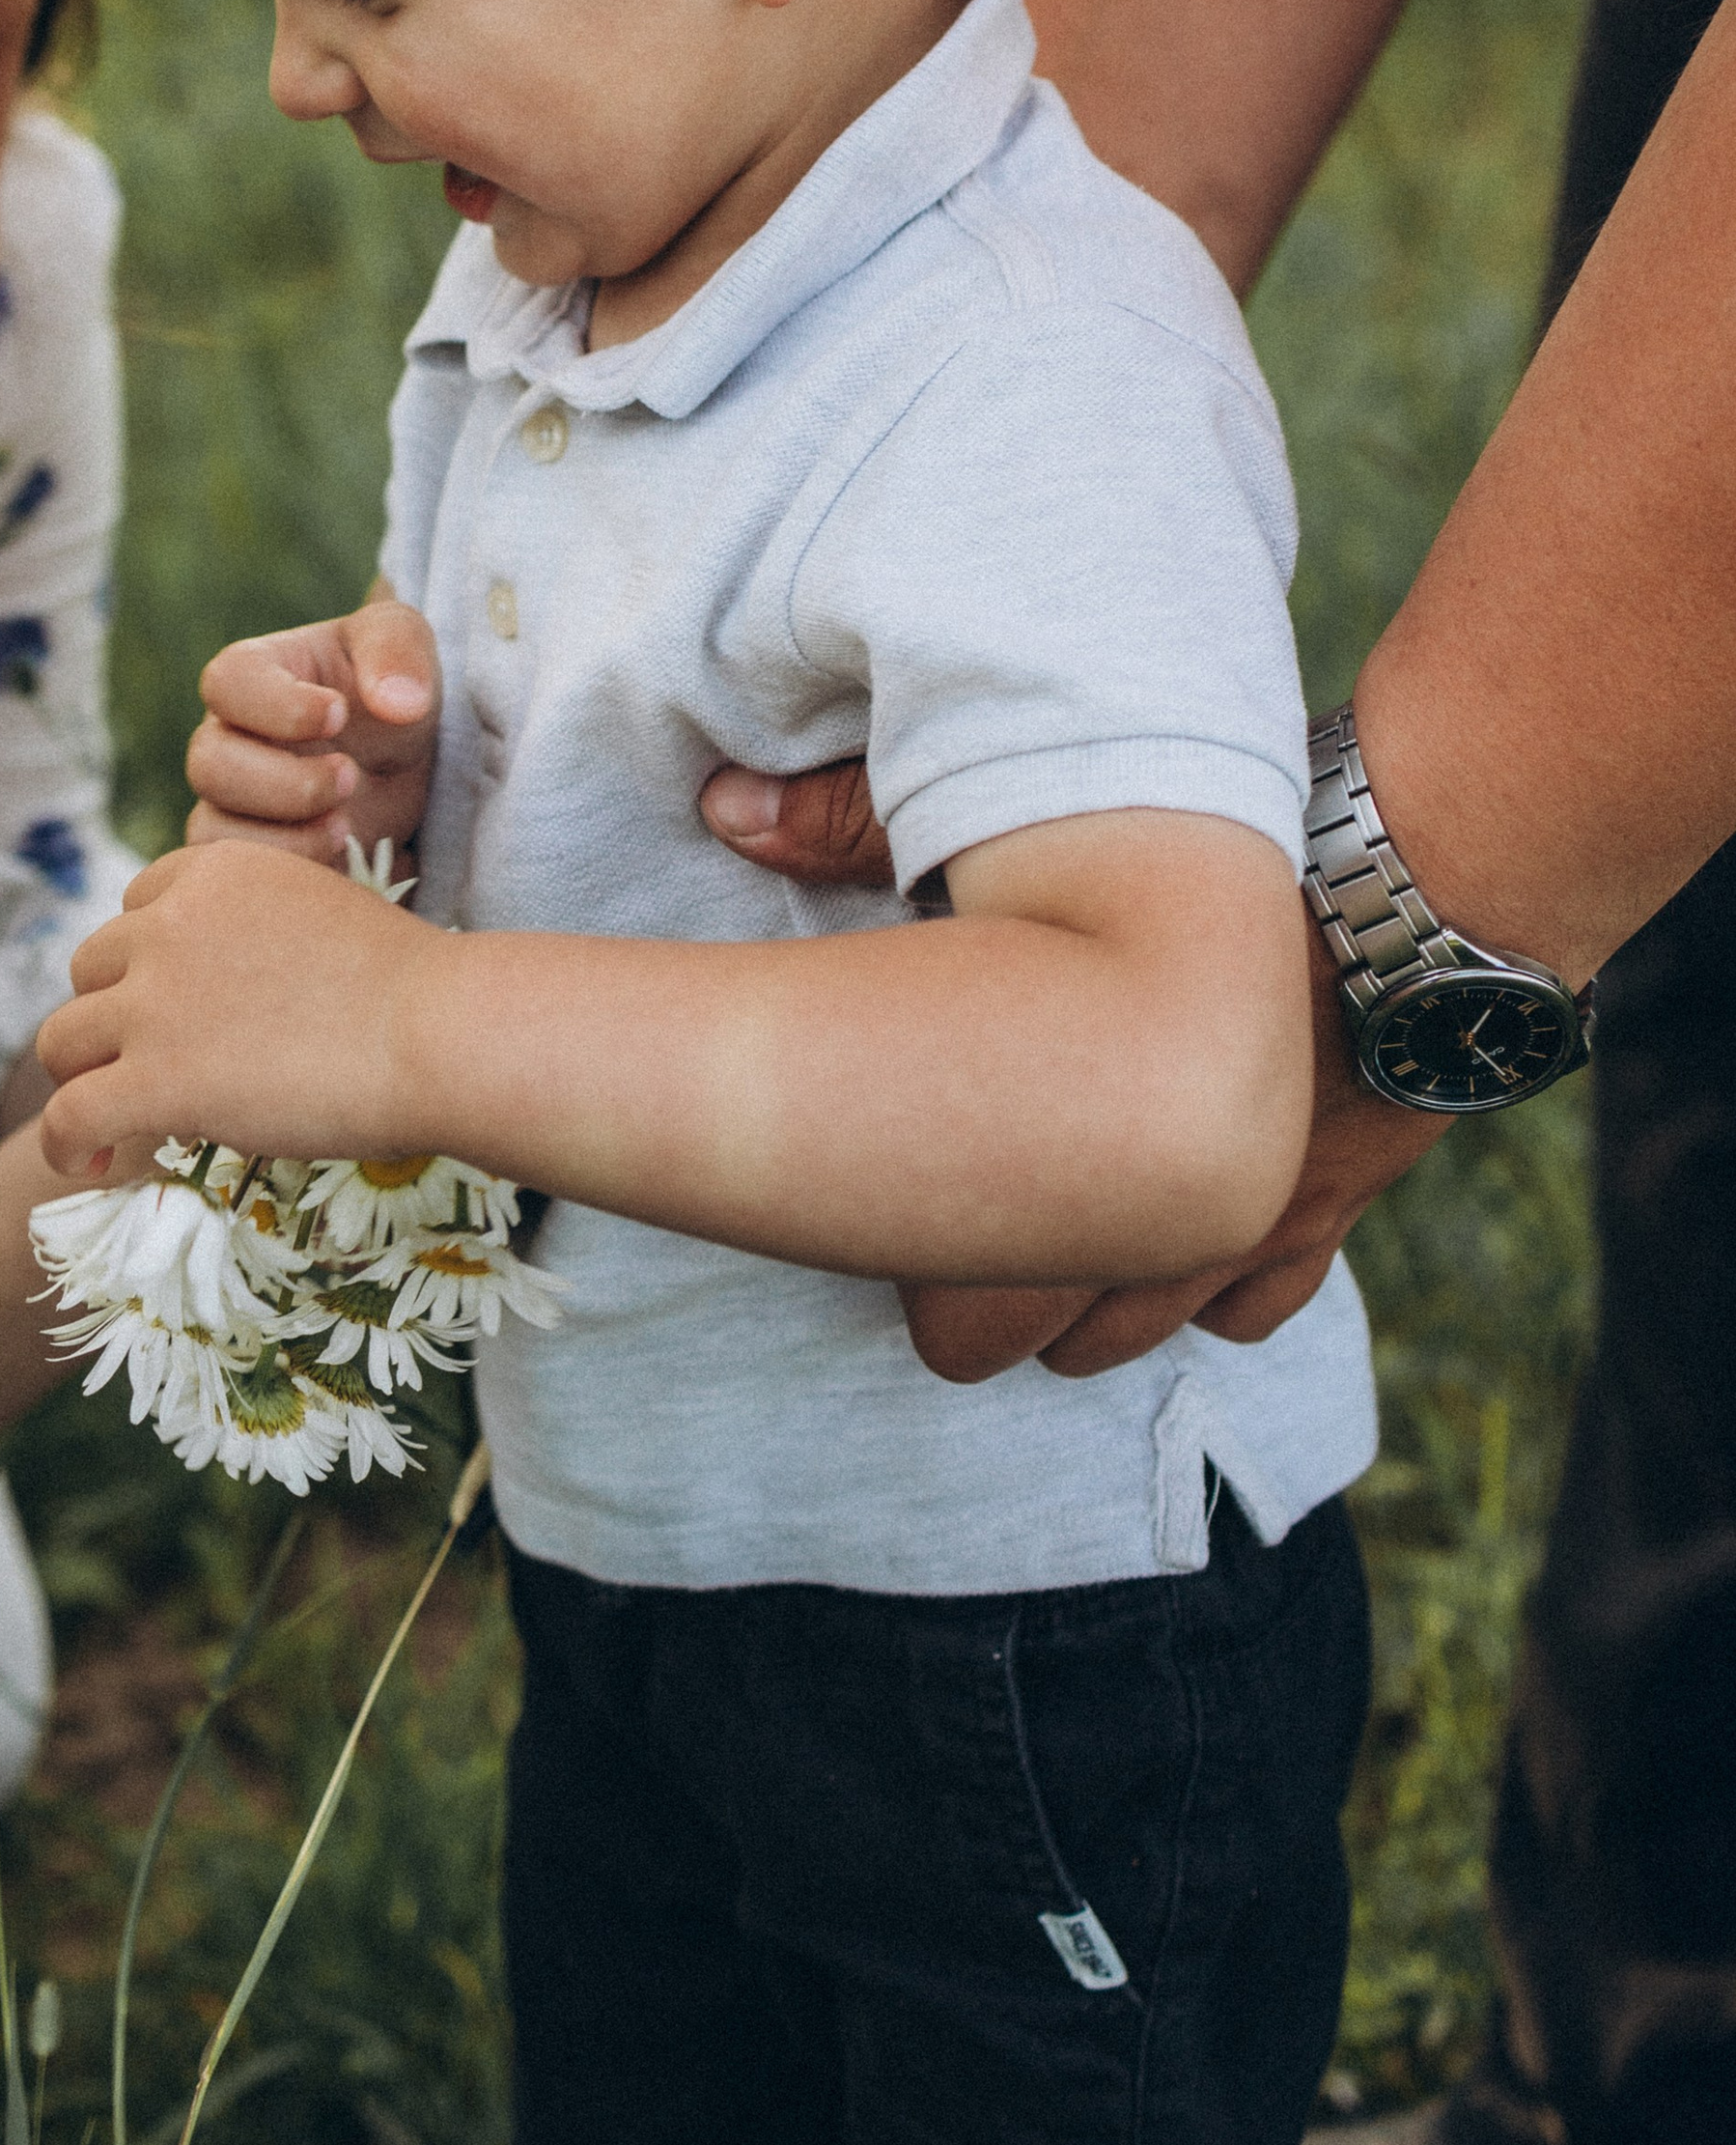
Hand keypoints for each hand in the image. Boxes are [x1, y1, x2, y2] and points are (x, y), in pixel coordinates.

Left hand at [35, 839, 436, 1177]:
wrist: (440, 1032)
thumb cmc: (414, 989)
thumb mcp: (321, 914)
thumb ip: (259, 936)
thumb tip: (232, 999)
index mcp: (216, 874)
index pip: (138, 907)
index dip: (148, 962)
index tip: (171, 1008)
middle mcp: (171, 924)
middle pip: (91, 969)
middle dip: (112, 1017)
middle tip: (146, 1068)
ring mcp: (157, 1001)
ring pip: (63, 1040)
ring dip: (81, 1079)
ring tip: (109, 1125)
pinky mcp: (157, 1079)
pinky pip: (68, 1115)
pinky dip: (65, 1144)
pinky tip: (90, 1164)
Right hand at [185, 596, 439, 867]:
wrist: (407, 761)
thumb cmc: (392, 686)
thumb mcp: (404, 642)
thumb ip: (398, 652)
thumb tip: (399, 703)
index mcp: (254, 675)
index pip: (227, 684)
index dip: (276, 704)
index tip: (339, 714)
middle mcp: (228, 738)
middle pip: (210, 765)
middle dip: (284, 781)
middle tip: (350, 777)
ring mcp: (232, 803)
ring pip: (212, 831)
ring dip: (283, 839)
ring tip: (348, 827)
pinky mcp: (252, 855)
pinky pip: (238, 880)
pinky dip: (288, 878)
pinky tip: (343, 864)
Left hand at [702, 755, 1442, 1375]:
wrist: (1423, 880)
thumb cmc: (1209, 844)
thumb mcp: (1019, 826)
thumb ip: (861, 818)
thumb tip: (721, 808)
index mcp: (1053, 1155)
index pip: (950, 1297)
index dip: (896, 1266)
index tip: (865, 1211)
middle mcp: (1149, 1221)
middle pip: (1031, 1337)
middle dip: (978, 1309)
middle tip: (934, 1256)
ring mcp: (1246, 1221)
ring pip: (1143, 1328)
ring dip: (1089, 1304)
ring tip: (1042, 1261)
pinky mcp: (1329, 1203)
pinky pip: (1260, 1302)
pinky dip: (1213, 1284)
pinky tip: (1176, 1254)